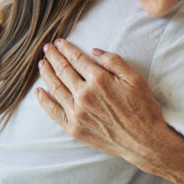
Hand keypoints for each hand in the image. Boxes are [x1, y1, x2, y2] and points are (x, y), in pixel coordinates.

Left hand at [35, 39, 168, 165]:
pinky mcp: (74, 128)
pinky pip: (53, 111)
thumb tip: (94, 51)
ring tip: (42, 64)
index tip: (60, 42)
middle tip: (48, 49)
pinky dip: (44, 100)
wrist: (144, 141)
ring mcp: (77, 113)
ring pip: (55, 88)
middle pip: (63, 70)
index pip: (76, 59)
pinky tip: (39, 91)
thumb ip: (114, 62)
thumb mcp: (135, 79)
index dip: (66, 48)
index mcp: (99, 80)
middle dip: (54, 57)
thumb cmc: (143, 109)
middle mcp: (84, 95)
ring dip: (46, 74)